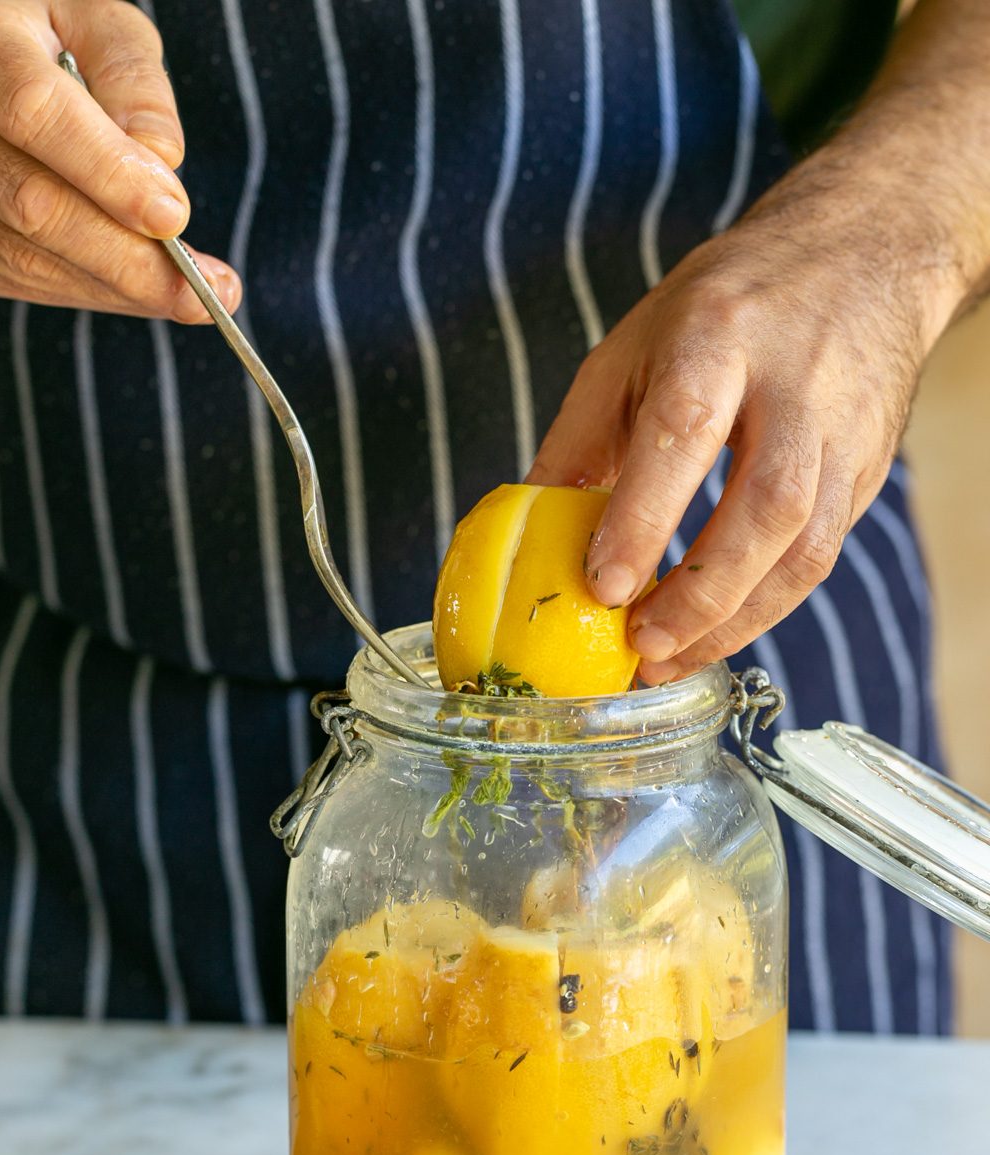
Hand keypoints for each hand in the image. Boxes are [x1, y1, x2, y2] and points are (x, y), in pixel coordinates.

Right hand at [0, 0, 239, 318]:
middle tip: (203, 292)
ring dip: (111, 290)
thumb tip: (161, 163)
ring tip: (181, 298)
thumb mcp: (92, 27)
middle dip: (127, 260)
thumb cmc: (33, 50)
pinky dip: (77, 294)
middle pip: (30, 207)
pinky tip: (120, 290)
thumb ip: (135, 81)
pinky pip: (7, 286)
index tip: (176, 218)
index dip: (109, 174)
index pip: (34, 114)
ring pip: (20, 262)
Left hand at [528, 160, 966, 683]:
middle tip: (641, 646)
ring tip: (667, 659)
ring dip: (737, 618)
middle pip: (767, 503)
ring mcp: (843, 431)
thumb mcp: (632, 347)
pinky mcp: (867, 470)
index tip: (604, 586)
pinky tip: (712, 634)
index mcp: (719, 336)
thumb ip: (580, 440)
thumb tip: (527, 535)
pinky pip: (821, 555)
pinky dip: (765, 608)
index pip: (685, 431)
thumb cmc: (726, 307)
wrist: (860, 256)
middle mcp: (795, 384)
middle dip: (703, 590)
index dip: (645, 517)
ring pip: (807, 544)